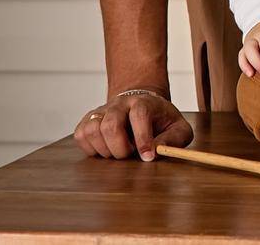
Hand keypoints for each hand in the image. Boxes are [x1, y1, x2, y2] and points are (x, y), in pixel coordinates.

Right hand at [74, 89, 191, 161]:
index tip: (147, 157)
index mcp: (144, 102)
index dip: (143, 138)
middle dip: (120, 148)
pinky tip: (106, 149)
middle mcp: (120, 104)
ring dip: (105, 149)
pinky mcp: (88, 120)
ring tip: (118, 151)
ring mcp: (102, 111)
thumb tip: (156, 151)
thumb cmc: (161, 121)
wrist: (141, 106)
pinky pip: (81, 135)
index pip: (139, 115)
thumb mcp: (178, 128)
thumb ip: (174, 139)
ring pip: (93, 130)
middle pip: (111, 124)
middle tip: (129, 154)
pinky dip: (91, 148)